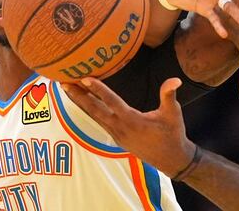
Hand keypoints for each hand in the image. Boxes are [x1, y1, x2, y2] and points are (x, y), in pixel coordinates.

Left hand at [61, 77, 195, 176]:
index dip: (98, 90)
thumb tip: (175, 79)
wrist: (171, 159)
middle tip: (63, 82)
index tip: (84, 79)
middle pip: (94, 110)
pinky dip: (89, 110)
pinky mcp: (116, 137)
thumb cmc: (172, 134)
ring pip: (94, 116)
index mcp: (132, 120)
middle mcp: (120, 128)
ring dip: (80, 102)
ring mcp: (116, 134)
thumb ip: (169, 95)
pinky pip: (99, 121)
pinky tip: (82, 102)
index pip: (111, 102)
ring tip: (67, 89)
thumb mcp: (173, 114)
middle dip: (78, 96)